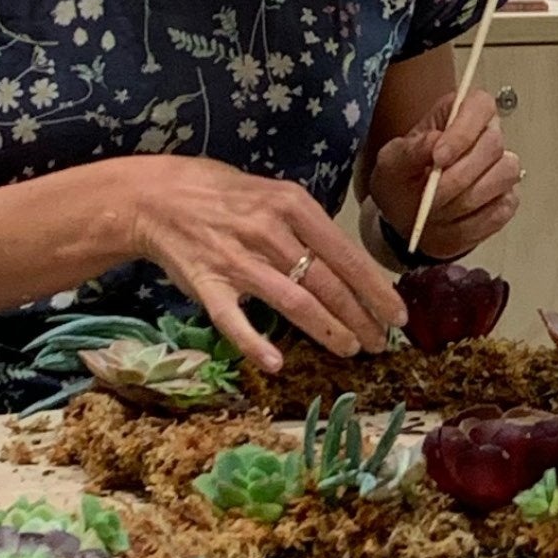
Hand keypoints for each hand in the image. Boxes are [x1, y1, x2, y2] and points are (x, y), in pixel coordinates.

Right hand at [125, 155, 407, 371]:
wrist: (158, 196)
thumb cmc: (224, 195)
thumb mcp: (273, 194)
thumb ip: (308, 227)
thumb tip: (349, 266)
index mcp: (292, 206)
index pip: (346, 255)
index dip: (376, 290)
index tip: (399, 315)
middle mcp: (269, 232)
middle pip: (327, 283)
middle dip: (361, 317)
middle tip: (381, 342)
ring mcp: (237, 260)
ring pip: (294, 302)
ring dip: (328, 330)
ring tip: (351, 349)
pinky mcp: (207, 284)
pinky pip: (233, 320)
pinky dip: (254, 343)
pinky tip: (277, 362)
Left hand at [366, 89, 521, 260]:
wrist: (407, 217)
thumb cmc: (401, 180)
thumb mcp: (391, 163)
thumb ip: (409, 151)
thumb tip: (434, 142)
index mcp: (458, 113)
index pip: (479, 106)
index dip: (463, 131)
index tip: (438, 158)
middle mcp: (486, 135)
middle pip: (493, 145)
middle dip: (458, 176)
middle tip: (430, 194)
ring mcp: (501, 167)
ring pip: (503, 177)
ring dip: (465, 200)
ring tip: (436, 209)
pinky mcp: (506, 199)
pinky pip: (502, 209)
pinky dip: (474, 221)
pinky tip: (451, 222)